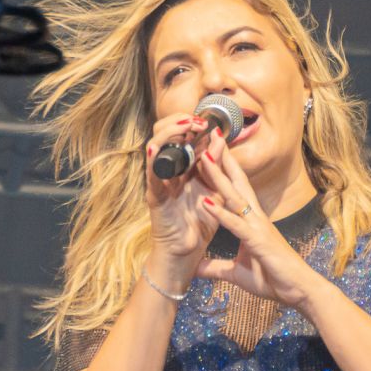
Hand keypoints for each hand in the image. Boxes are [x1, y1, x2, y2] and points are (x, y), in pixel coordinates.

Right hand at [144, 113, 220, 285]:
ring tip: (183, 128)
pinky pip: (151, 175)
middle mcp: (169, 170)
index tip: (208, 117)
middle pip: (165, 135)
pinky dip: (152, 161)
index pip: (182, 135)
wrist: (188, 253)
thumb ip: (216, 166)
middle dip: (179, 123)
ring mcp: (159, 182)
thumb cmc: (199, 223)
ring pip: (155, 148)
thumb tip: (219, 139)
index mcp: (184, 167)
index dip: (192, 123)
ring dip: (168, 135)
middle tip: (196, 121)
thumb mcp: (214, 189)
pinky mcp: (154, 196)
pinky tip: (155, 148)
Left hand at [194, 135, 325, 308]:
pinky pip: (236, 225)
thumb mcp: (235, 274)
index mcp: (250, 221)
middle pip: (235, 182)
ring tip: (203, 158)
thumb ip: (215, 268)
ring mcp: (257, 227)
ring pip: (235, 197)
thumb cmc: (272, 279)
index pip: (233, 190)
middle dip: (222, 159)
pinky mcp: (258, 241)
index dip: (221, 171)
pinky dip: (221, 214)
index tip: (208, 150)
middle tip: (209, 134)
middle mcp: (255, 218)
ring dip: (218, 178)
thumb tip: (195, 268)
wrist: (298, 292)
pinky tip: (206, 202)